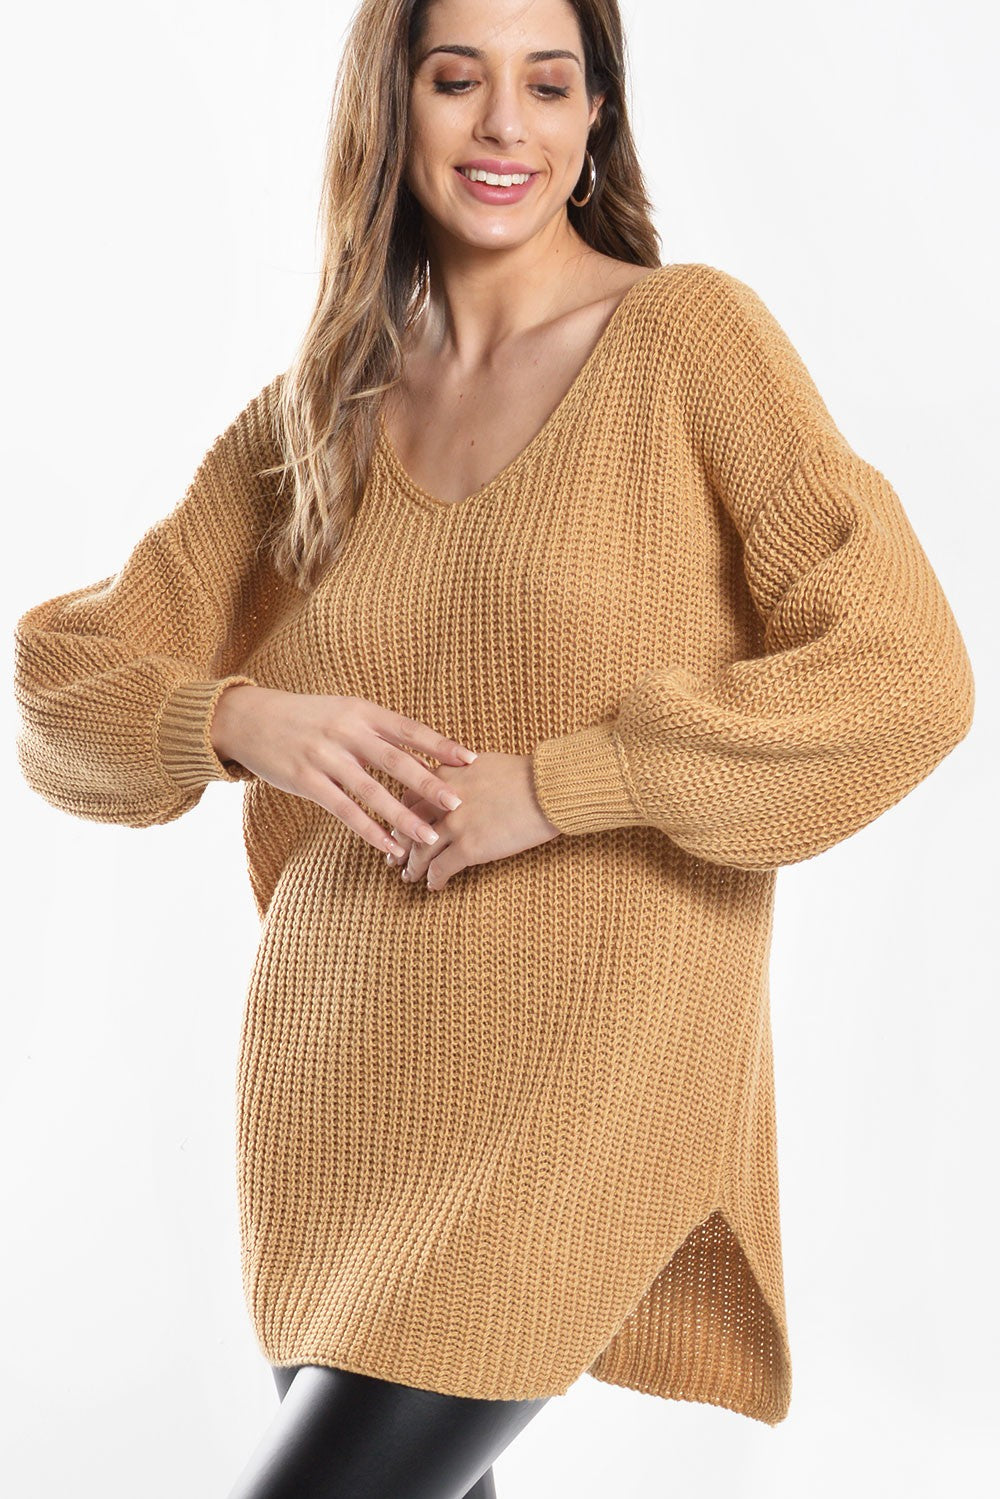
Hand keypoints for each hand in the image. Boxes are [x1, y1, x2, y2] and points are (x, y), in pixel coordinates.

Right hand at [210, 684, 478, 857]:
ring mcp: (325, 757)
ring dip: (403, 817)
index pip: (409, 729)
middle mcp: (346, 732)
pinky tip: (388, 847)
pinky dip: (369, 831)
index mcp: (361, 711)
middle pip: (396, 761)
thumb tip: (420, 747)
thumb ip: (376, 728)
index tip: (470, 759)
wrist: (249, 718)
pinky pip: (344, 810)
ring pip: (372, 792)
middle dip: (430, 784)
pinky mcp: (306, 780)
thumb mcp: (343, 711)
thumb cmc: (304, 717)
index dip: (440, 745)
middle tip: (460, 804)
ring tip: (429, 838)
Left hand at [385, 751, 560, 889]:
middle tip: (394, 857)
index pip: (409, 797)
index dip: (401, 816)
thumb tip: (457, 782)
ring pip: (420, 851)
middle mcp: (442, 800)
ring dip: (412, 867)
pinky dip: (434, 880)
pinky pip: (441, 869)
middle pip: (407, 825)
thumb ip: (461, 772)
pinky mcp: (469, 848)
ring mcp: (454, 825)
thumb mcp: (484, 762)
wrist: (548, 788)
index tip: (400, 828)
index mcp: (445, 775)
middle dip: (399, 843)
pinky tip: (434, 886)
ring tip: (409, 876)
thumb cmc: (526, 774)